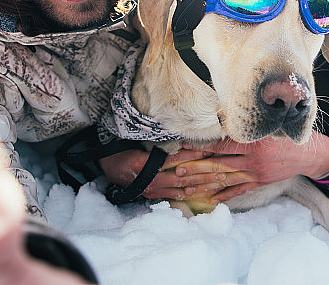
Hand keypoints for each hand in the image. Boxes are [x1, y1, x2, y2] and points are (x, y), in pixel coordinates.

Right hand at [98, 147, 229, 200]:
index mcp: (144, 165)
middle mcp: (150, 180)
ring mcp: (152, 189)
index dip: (192, 155)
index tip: (209, 151)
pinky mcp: (153, 194)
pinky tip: (203, 192)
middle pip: (182, 177)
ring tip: (219, 181)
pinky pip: (174, 196)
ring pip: (182, 188)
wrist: (107, 166)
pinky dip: (190, 194)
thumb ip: (152, 140)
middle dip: (203, 174)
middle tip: (222, 170)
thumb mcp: (133, 142)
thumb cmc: (120, 151)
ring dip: (201, 185)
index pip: (173, 160)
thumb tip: (174, 133)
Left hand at [177, 131, 328, 202]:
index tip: (181, 148)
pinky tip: (208, 199)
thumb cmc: (283, 136)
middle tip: (175, 170)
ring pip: (224, 179)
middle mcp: (252, 159)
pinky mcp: (258, 183)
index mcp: (253, 143)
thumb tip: (219, 119)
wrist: (307, 154)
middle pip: (217, 163)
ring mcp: (255, 173)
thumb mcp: (266, 126)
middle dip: (195, 167)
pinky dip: (222, 195)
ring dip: (203, 183)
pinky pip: (237, 191)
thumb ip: (245, 126)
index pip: (220, 145)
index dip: (200, 147)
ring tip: (185, 187)